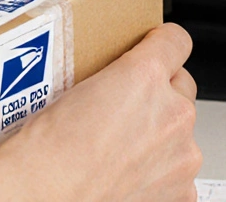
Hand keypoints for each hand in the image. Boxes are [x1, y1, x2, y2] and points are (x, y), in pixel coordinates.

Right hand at [0, 23, 201, 201]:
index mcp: (143, 76)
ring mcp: (181, 155)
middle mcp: (171, 112)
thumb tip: (119, 79)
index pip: (176, 40)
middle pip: (182, 88)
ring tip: (119, 152)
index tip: (156, 50)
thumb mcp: (73, 90)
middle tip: (123, 113)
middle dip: (158, 96)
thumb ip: (115, 78)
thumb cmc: (45, 153)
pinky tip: (127, 177)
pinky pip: (179, 171)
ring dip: (160, 136)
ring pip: (181, 132)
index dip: (162, 44)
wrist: (43, 197)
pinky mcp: (182, 191)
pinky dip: (159, 173)